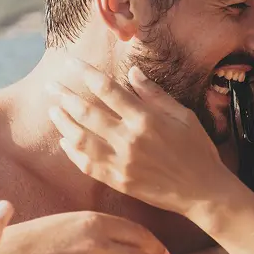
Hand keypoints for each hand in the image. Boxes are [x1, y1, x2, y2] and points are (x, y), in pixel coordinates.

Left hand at [48, 59, 227, 217]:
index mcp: (146, 119)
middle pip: (86, 113)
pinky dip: (72, 152)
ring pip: (80, 139)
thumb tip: (132, 72)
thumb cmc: (197, 150)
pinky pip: (87, 165)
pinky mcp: (118, 182)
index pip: (107, 89)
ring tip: (53, 110)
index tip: (70, 62)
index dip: (85, 73)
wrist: (202, 192)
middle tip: (51, 85)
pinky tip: (65, 141)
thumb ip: (154, 94)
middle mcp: (129, 140)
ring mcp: (121, 163)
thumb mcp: (183, 115)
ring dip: (63, 123)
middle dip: (65, 96)